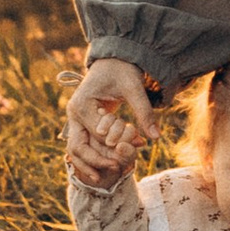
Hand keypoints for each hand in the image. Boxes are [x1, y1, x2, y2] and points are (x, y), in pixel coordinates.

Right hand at [65, 58, 153, 180]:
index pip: (98, 136)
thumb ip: (144, 112)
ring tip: (112, 171)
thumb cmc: (123, 70)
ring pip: (77, 149)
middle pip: (78, 147)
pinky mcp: (82, 121)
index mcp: (82, 105)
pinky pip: (84, 143)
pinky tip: (108, 164)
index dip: (116, 145)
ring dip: (92, 162)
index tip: (137, 147)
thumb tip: (155, 137)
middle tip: (118, 168)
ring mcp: (75, 118)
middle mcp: (74, 114)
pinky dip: (94, 154)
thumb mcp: (134, 89)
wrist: (113, 59)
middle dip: (97, 161)